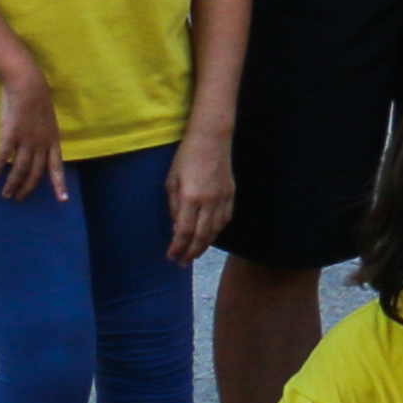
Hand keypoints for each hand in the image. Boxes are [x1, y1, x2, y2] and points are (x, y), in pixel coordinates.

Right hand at [0, 69, 65, 208]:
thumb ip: (43, 135)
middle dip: (27, 188)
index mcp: (53, 139)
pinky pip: (2, 157)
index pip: (57, 166)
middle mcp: (41, 143)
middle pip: (36, 172)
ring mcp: (26, 139)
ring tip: (5, 195)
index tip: (63, 200)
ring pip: (20, 168)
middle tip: (18, 199)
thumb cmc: (37, 100)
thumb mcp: (47, 120)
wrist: (28, 84)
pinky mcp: (10, 134)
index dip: (60, 184)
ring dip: (12, 184)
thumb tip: (37, 147)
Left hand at [163, 131, 233, 262]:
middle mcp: (209, 201)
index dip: (177, 247)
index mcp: (190, 197)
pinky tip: (210, 236)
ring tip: (195, 254)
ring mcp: (223, 198)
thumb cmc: (186, 157)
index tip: (171, 257)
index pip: (183, 231)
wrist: (212, 138)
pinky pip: (225, 219)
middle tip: (182, 263)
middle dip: (191, 252)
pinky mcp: (231, 194)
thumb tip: (175, 228)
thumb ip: (173, 206)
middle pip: (201, 235)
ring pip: (215, 230)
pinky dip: (217, 231)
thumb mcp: (171, 180)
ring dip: (204, 245)